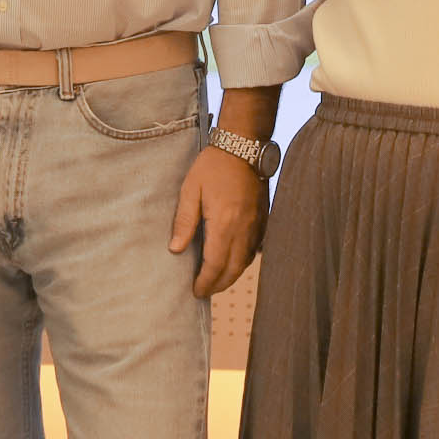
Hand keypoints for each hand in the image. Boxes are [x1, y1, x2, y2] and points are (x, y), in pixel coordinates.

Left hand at [170, 143, 266, 296]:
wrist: (243, 147)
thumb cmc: (213, 166)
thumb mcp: (190, 189)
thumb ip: (184, 221)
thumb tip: (175, 249)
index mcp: (223, 223)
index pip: (215, 264)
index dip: (205, 282)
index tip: (196, 291)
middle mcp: (243, 229)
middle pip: (232, 269)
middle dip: (218, 285)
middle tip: (204, 291)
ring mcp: (256, 226)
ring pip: (245, 262)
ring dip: (231, 276)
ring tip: (216, 281)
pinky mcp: (263, 220)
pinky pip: (254, 250)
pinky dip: (243, 262)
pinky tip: (233, 262)